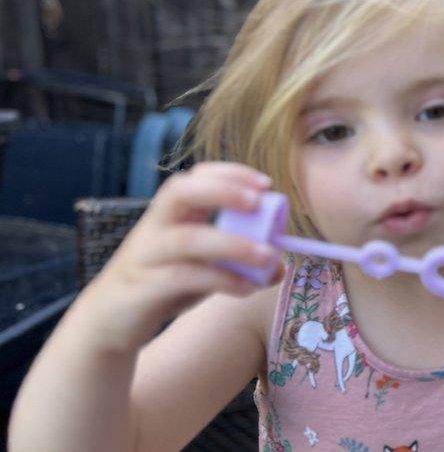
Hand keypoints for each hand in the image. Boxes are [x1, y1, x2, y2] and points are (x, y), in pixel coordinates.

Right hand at [76, 161, 280, 353]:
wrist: (108, 323)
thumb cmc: (161, 286)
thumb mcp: (203, 271)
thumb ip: (237, 265)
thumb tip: (281, 266)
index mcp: (170, 215)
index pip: (194, 177)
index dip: (229, 174)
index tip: (265, 184)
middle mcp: (154, 228)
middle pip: (179, 192)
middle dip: (221, 190)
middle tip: (257, 202)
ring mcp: (145, 256)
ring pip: (186, 239)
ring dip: (231, 244)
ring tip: (267, 256)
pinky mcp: (141, 288)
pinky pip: (182, 278)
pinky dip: (219, 280)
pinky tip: (245, 287)